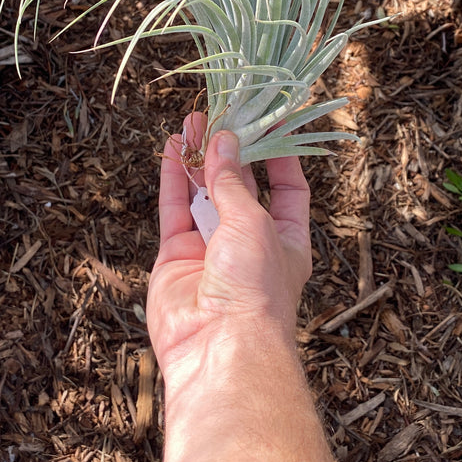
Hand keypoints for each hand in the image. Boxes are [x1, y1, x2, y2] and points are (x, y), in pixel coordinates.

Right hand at [147, 112, 311, 378]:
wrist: (219, 348)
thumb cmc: (255, 289)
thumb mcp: (255, 224)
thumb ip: (233, 183)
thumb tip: (223, 142)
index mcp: (286, 240)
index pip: (288, 189)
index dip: (279, 156)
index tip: (270, 122)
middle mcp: (249, 244)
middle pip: (239, 187)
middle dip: (230, 151)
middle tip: (220, 113)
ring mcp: (210, 251)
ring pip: (203, 194)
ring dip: (199, 158)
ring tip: (193, 119)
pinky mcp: (175, 258)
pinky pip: (174, 210)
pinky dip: (173, 178)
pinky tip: (173, 148)